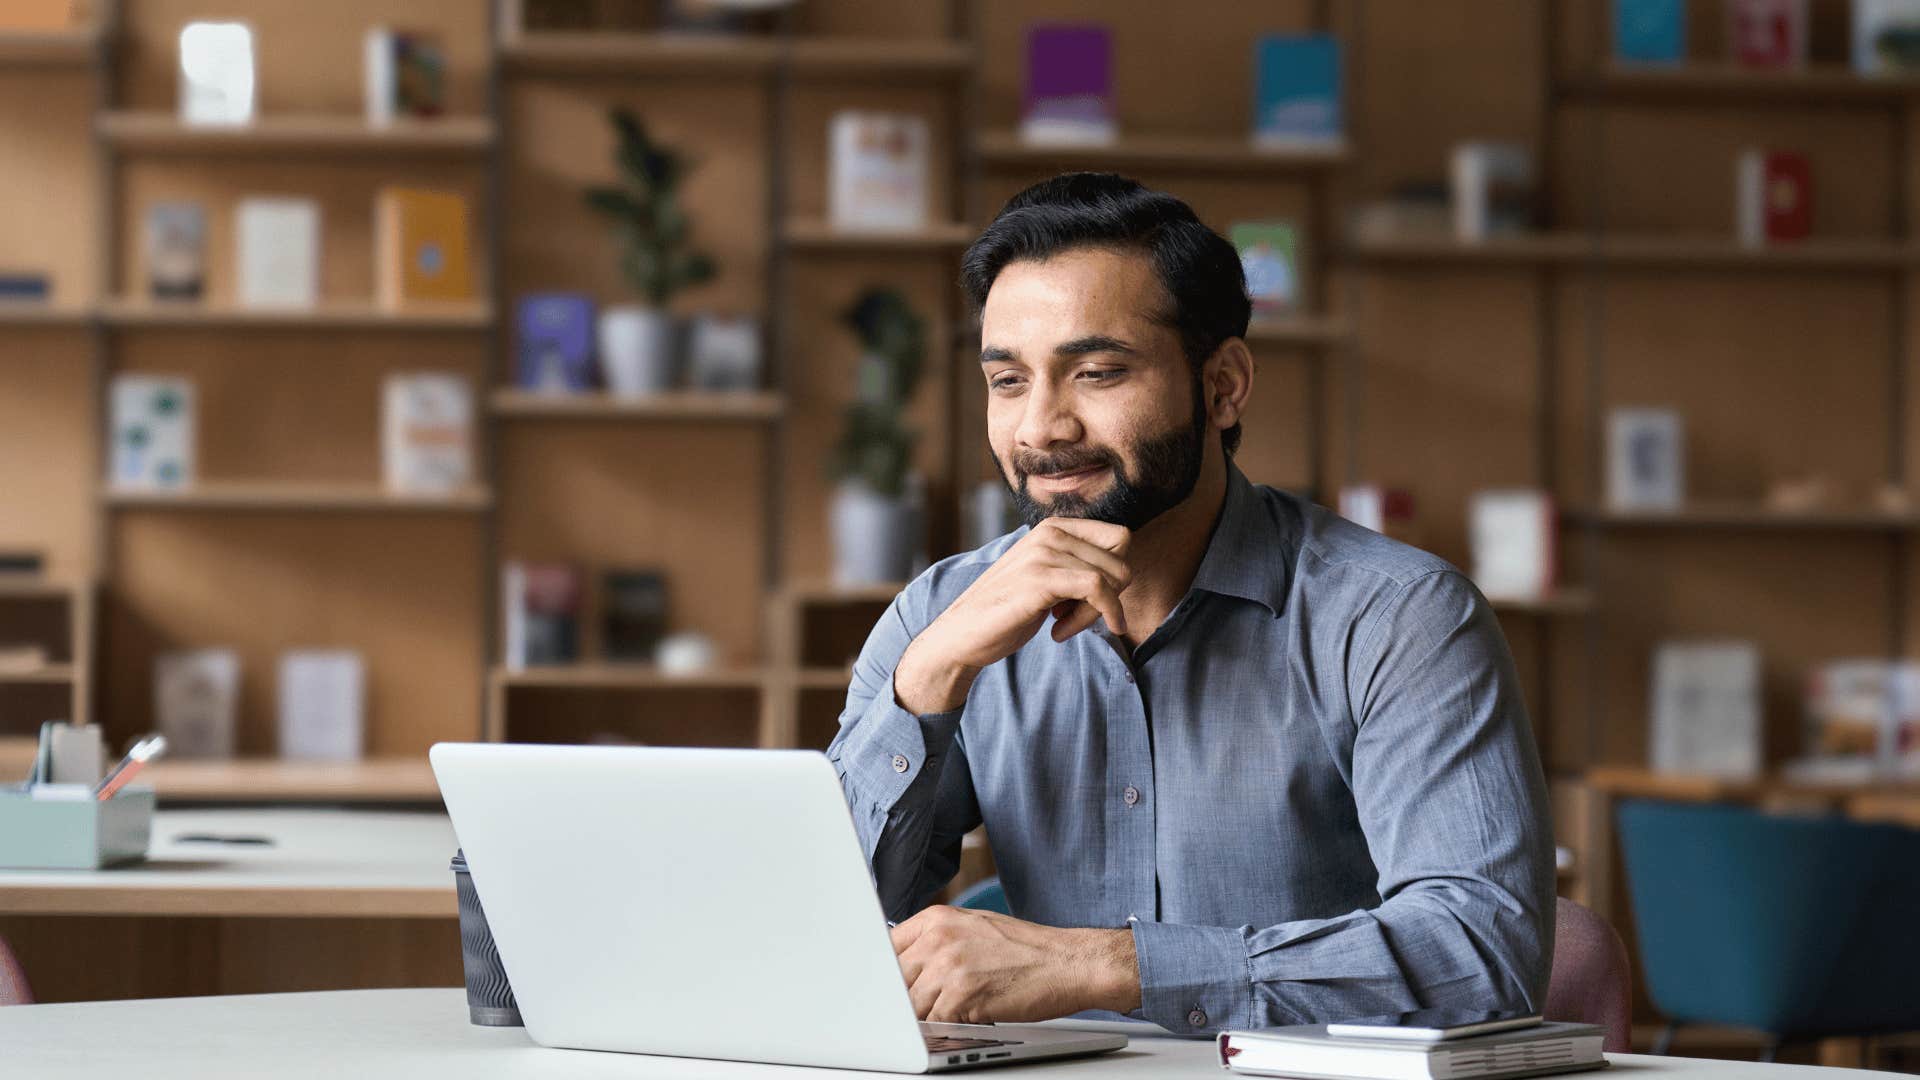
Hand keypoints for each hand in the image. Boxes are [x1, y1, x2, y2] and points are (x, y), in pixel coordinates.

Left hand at [890, 905, 1139, 1024]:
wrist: (1068, 962)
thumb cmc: (1026, 949)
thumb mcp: (974, 927)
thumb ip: (937, 941)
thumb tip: (905, 964)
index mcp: (937, 918)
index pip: (886, 949)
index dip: (886, 974)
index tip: (887, 988)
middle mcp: (938, 939)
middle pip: (894, 981)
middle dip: (905, 999)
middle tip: (925, 1006)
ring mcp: (949, 967)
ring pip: (911, 1006)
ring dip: (927, 1017)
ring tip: (954, 1012)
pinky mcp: (962, 996)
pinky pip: (934, 1023)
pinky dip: (945, 1029)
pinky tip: (965, 1021)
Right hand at [893, 519, 1131, 713]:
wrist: (961, 634)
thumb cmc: (1006, 611)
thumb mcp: (1046, 577)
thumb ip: (1076, 566)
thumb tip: (1124, 572)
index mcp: (1053, 527)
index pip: (1119, 538)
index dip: (1115, 574)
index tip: (1090, 601)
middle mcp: (1049, 532)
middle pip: (1120, 560)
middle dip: (1110, 597)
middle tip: (1076, 618)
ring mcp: (1044, 553)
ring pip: (1112, 578)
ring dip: (1096, 613)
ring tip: (1063, 626)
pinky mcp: (1040, 579)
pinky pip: (1098, 591)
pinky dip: (1095, 617)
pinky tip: (1060, 633)